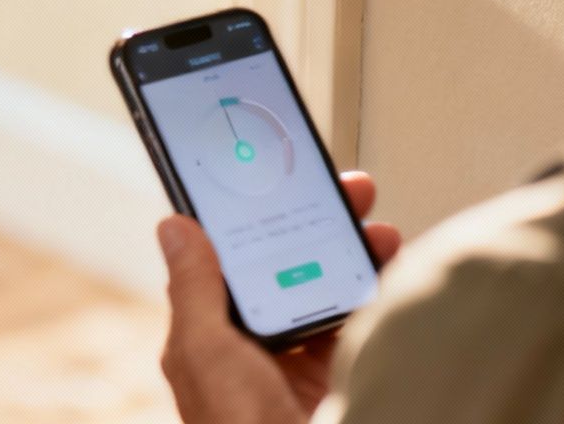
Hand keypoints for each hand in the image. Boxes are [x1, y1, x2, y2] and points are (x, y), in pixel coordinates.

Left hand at [159, 171, 403, 420]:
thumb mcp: (207, 354)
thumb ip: (195, 290)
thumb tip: (174, 227)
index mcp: (210, 339)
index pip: (228, 260)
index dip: (253, 218)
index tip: (278, 181)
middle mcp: (251, 349)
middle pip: (284, 267)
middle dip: (317, 226)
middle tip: (351, 194)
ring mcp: (295, 367)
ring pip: (325, 291)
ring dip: (354, 255)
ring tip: (380, 231)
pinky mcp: (338, 382)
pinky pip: (356, 327)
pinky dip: (375, 296)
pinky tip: (390, 273)